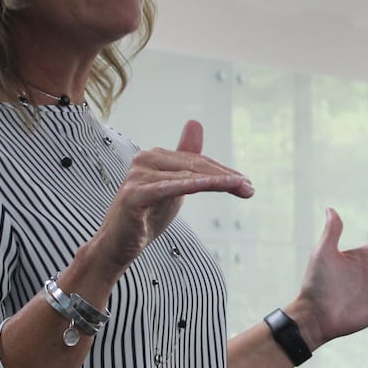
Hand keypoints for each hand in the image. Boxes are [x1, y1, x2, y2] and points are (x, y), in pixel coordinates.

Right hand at [88, 120, 253, 271]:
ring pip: (187, 176)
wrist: (117, 245)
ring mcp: (137, 176)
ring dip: (218, 181)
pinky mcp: (134, 195)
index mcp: (154, 156)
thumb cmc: (147, 215)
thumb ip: (186, 158)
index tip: (247, 183)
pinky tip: (215, 184)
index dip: (223, 171)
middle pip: (194, 166)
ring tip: (242, 187)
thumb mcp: (173, 184)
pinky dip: (194, 185)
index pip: (196, 161)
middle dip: (225, 177)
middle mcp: (144, 159)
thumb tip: (195, 121)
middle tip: (249, 188)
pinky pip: (171, 188)